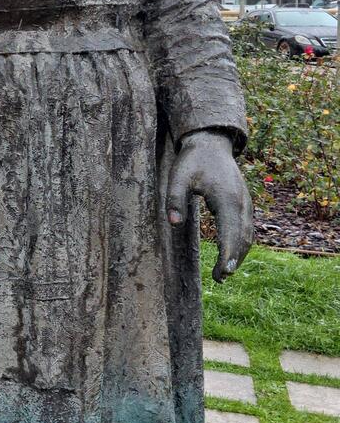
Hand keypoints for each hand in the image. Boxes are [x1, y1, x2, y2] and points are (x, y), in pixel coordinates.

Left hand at [166, 129, 252, 282]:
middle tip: (220, 278)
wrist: (211, 144)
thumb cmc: (192, 161)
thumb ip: (175, 200)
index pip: (231, 232)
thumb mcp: (178, 177)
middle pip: (243, 238)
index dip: (228, 254)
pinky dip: (241, 243)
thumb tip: (174, 224)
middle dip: (233, 259)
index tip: (222, 272)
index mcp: (227, 198)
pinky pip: (246, 228)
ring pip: (247, 234)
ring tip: (224, 273)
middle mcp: (242, 203)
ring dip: (238, 254)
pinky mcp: (244, 203)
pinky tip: (230, 254)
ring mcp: (246, 203)